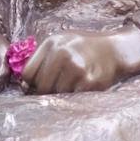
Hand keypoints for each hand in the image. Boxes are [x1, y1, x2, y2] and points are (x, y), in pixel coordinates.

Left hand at [21, 24, 139, 94]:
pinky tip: (81, 87)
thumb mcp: (60, 43)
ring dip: (62, 94)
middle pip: (41, 87)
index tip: (38, 85)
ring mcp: (77, 68)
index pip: (28, 74)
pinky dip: (75, 96)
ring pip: (57, 94)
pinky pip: (73, 98)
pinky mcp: (90, 81)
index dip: (31, 83)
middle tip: (56, 89)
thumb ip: (40, 59)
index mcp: (52, 43)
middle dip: (45, 92)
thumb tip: (24, 86)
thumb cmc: (82, 48)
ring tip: (72, 84)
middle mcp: (63, 53)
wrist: (115, 49)